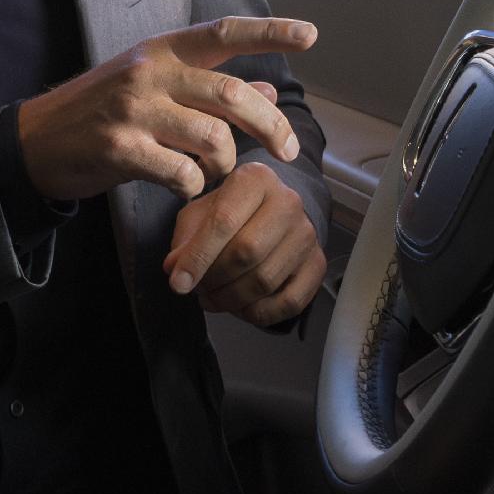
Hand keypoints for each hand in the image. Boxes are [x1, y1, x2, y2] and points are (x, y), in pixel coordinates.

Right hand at [17, 17, 316, 203]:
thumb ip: (209, 89)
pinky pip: (181, 172)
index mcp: (161, 50)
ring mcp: (133, 110)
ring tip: (213, 173)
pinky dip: (193, 186)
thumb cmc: (101, 112)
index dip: (270, 32)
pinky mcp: (120, 149)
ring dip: (225, 164)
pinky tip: (184, 188)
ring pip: (213, 137)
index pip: (224, 33)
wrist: (36, 140)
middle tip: (286, 151)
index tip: (311, 35)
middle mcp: (149, 72)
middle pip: (232, 95)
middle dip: (270, 127)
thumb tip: (268, 95)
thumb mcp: (153, 87)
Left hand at [166, 165, 327, 326]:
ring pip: (265, 281)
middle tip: (198, 290)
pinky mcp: (317, 264)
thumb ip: (185, 240)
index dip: (197, 258)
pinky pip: (289, 302)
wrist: (272, 214)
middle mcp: (288, 202)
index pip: (223, 222)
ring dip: (232, 300)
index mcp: (256, 179)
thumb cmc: (229, 213)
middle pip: (247, 253)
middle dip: (215, 280)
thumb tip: (176, 270)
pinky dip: (259, 314)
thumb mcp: (199, 215)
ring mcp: (307, 234)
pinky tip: (241, 308)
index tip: (178, 284)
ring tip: (213, 298)